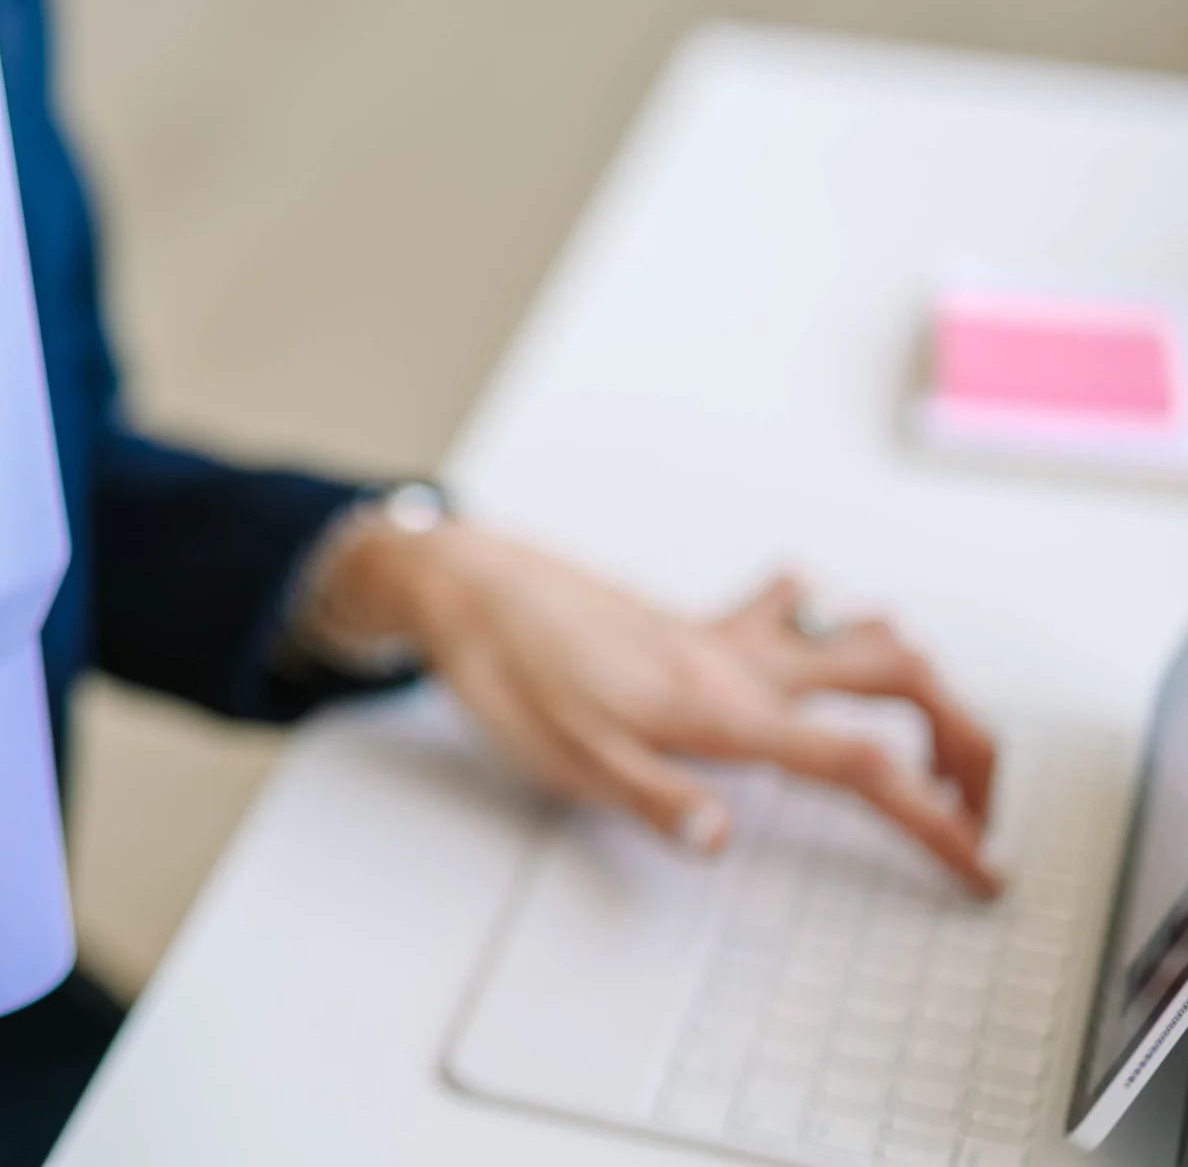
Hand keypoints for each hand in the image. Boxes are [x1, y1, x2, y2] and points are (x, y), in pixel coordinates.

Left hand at [322, 523, 1000, 895]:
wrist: (468, 585)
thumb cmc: (509, 671)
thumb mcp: (567, 760)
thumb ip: (653, 800)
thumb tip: (720, 841)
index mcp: (721, 709)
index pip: (861, 768)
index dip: (937, 821)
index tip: (983, 866)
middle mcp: (739, 662)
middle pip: (899, 677)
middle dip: (965, 737)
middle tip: (981, 800)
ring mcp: (724, 635)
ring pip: (859, 631)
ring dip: (917, 674)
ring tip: (940, 733)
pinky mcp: (700, 622)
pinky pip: (791, 609)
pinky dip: (832, 620)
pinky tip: (829, 635)